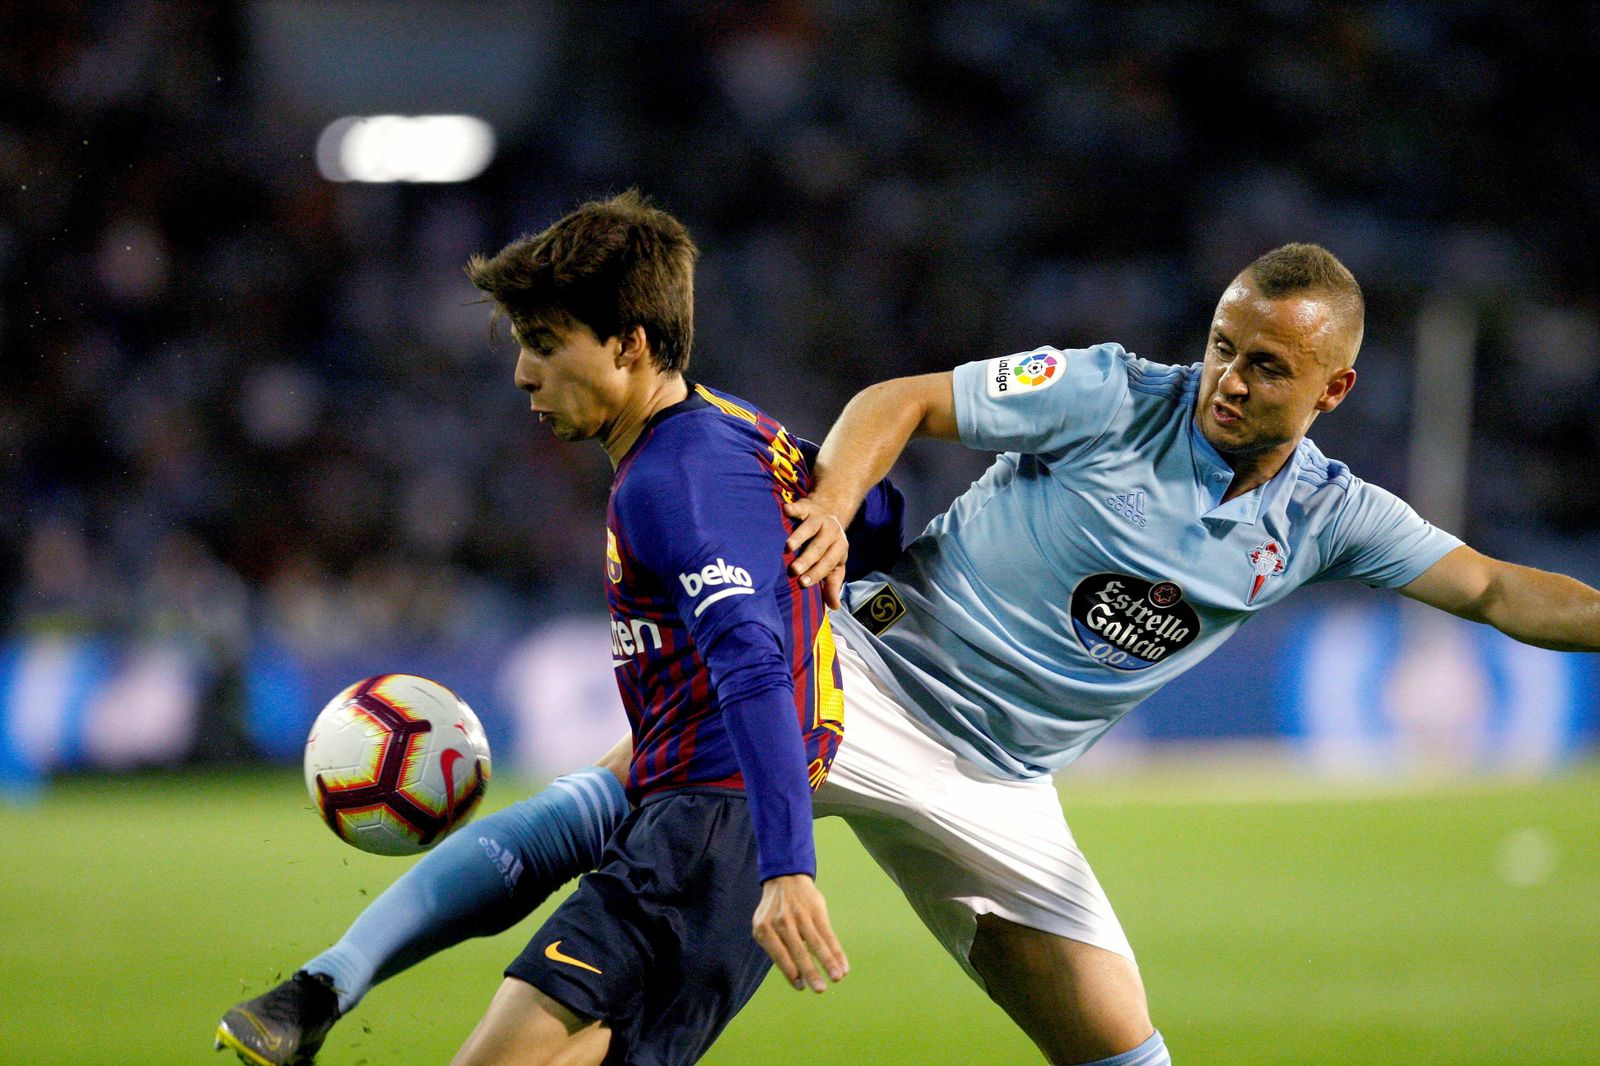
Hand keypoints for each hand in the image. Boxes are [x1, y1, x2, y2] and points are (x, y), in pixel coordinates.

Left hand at [751, 874, 848, 992]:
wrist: (784, 878)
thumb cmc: (773, 911)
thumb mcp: (765, 926)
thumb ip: (776, 948)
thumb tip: (796, 977)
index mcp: (764, 928)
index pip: (778, 954)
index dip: (790, 971)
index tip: (800, 987)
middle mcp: (781, 921)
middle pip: (798, 950)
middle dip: (810, 972)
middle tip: (820, 990)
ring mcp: (800, 914)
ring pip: (816, 943)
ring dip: (828, 963)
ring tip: (837, 978)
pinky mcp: (816, 910)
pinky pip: (828, 934)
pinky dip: (836, 951)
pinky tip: (843, 965)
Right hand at [784, 497, 848, 609]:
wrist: (830, 512)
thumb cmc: (828, 546)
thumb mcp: (835, 565)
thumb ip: (832, 584)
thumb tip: (834, 607)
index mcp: (839, 548)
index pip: (828, 563)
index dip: (816, 573)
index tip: (803, 583)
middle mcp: (831, 532)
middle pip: (819, 547)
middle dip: (807, 560)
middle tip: (794, 570)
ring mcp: (819, 519)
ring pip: (809, 529)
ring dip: (799, 537)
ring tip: (788, 547)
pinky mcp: (807, 508)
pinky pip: (800, 508)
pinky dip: (793, 509)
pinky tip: (785, 510)